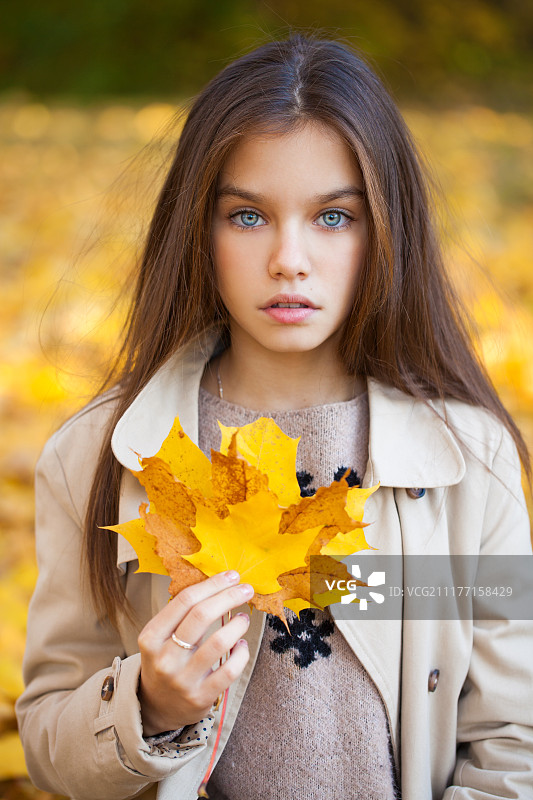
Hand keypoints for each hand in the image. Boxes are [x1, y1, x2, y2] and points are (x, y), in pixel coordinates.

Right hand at [137, 570, 252, 734]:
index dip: (212, 584)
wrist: (156, 707)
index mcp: (151, 637)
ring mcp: (182, 679)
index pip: (184, 601)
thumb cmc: (165, 660)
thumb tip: (219, 583)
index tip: (231, 576)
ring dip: (238, 625)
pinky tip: (242, 645)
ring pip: (218, 642)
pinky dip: (241, 653)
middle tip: (246, 589)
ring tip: (243, 619)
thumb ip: (181, 614)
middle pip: (201, 616)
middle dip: (229, 597)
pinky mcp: (201, 697)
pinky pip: (229, 670)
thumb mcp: (160, 637)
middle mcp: (164, 658)